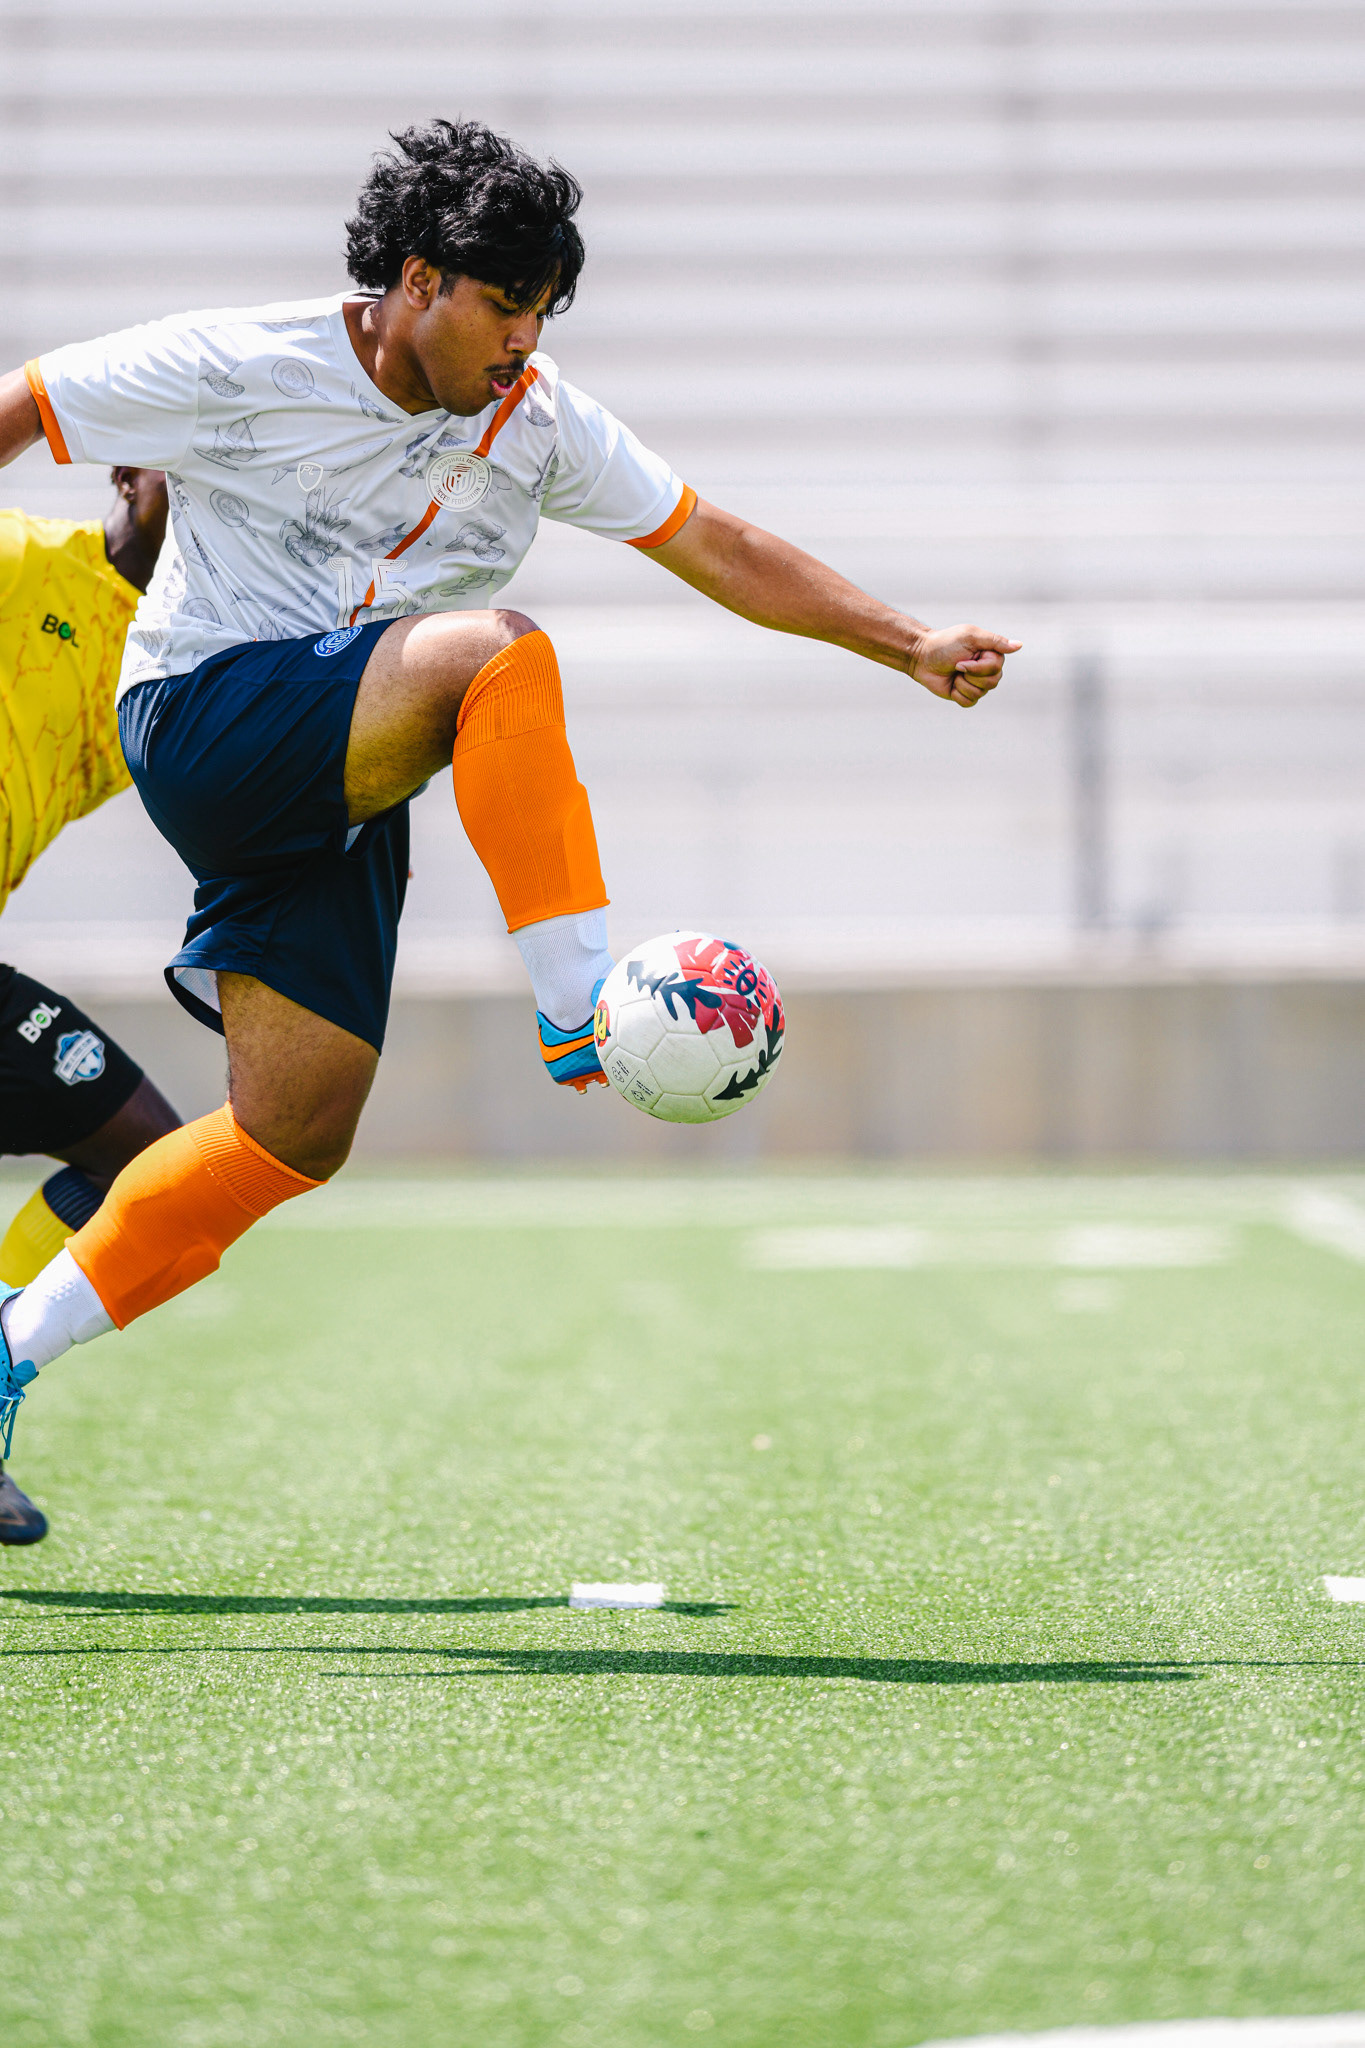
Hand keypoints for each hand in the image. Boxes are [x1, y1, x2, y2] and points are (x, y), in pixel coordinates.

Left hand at [907, 624, 1021, 706]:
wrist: (921, 657)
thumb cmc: (945, 643)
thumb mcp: (970, 637)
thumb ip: (995, 641)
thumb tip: (1019, 645)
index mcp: (991, 654)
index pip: (995, 668)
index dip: (977, 667)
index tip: (962, 658)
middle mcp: (987, 669)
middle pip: (992, 683)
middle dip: (970, 676)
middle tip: (957, 666)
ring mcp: (977, 683)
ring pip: (980, 694)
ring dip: (962, 684)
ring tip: (954, 673)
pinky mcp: (965, 694)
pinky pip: (969, 703)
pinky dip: (957, 694)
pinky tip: (951, 684)